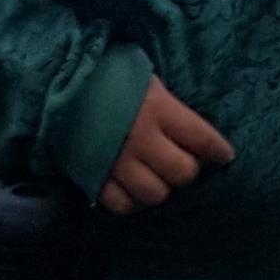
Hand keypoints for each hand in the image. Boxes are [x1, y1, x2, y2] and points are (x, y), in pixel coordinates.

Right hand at [97, 77, 234, 214]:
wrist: (54, 82)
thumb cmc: (107, 74)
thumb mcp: (144, 78)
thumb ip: (168, 103)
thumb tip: (191, 127)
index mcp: (158, 109)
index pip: (202, 138)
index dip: (218, 150)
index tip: (224, 156)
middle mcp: (141, 139)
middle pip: (182, 173)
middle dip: (186, 170)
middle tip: (181, 162)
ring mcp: (116, 161)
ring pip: (154, 194)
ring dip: (160, 187)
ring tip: (156, 176)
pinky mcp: (93, 176)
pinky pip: (121, 205)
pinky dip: (131, 201)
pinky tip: (132, 189)